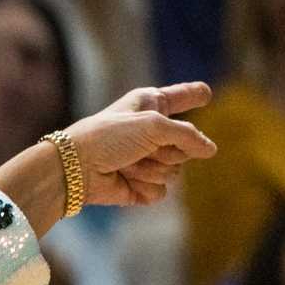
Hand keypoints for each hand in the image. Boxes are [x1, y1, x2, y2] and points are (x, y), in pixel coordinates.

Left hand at [59, 83, 217, 207]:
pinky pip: (160, 191)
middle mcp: (150, 131)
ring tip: (126, 163)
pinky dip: (143, 187)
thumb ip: (188, 135)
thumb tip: (210, 150)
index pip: (180, 97)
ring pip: (175, 171)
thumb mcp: (154, 124)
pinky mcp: (139, 186)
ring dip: (152, 169)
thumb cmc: (108, 137)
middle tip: (142, 147)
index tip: (206, 94)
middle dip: (169, 150)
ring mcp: (146, 160)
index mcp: (150, 106)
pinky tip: (123, 179)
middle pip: (188, 144)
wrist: (74, 168)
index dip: (193, 95)